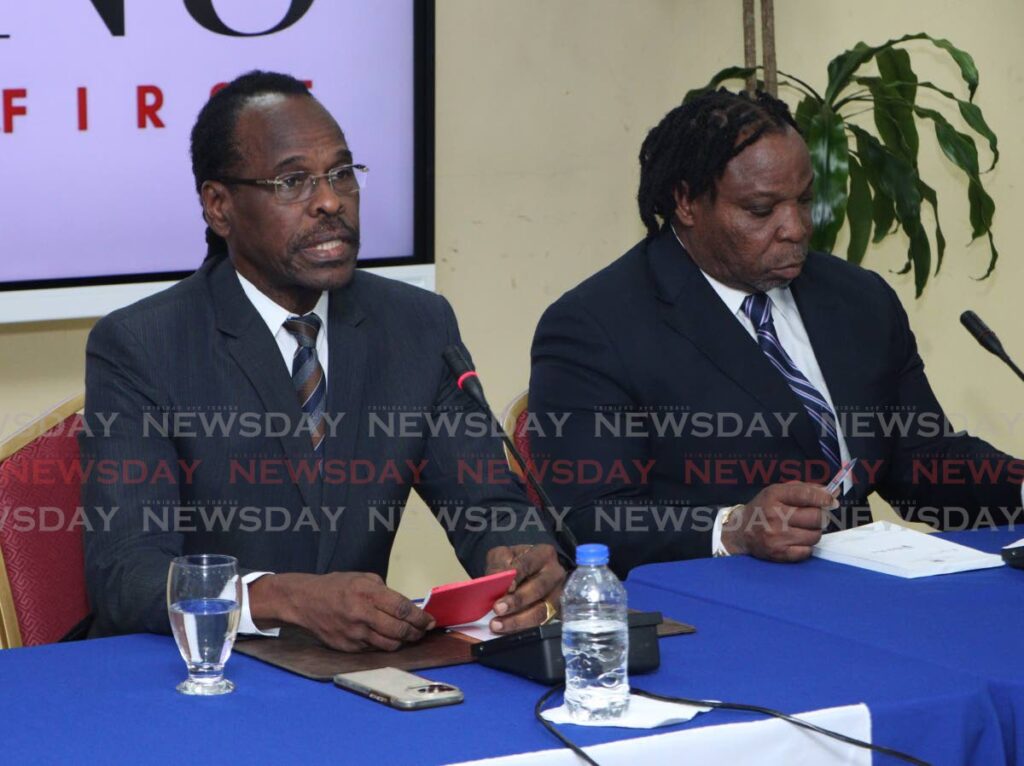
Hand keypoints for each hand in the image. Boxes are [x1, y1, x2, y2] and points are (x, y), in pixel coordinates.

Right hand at [249, 571, 434, 651]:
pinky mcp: (347, 647)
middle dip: (416, 632)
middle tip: (422, 630)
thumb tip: (407, 607)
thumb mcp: (362, 578)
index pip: (402, 609)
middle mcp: (361, 614)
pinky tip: (387, 638)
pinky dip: (384, 644)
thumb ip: (385, 592)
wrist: (305, 601)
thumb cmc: (337, 586)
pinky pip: (374, 649)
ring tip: (408, 636)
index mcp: (367, 592)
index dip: (420, 617)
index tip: (430, 621)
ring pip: (389, 644)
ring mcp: (354, 633)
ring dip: (403, 641)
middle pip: (399, 630)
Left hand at [484, 544, 565, 633]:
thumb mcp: (504, 555)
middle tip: (497, 608)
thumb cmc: (516, 563)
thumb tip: (495, 579)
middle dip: (517, 600)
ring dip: (518, 621)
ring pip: (541, 611)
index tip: (506, 586)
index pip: (529, 563)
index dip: (517, 575)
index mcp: (543, 554)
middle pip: (539, 588)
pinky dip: (522, 630)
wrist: (531, 573)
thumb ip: (498, 564)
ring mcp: (558, 595)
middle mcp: (555, 574)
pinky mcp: (556, 614)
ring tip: (497, 625)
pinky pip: (541, 625)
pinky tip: (507, 632)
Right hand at [721, 482, 837, 561]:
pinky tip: (797, 540)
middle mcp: (775, 516)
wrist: (741, 531)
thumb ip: (804, 489)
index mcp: (774, 496)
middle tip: (816, 517)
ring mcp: (777, 536)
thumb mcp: (778, 492)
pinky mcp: (779, 553)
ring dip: (813, 532)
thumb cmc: (763, 508)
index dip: (823, 498)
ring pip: (814, 535)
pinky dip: (806, 546)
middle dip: (821, 516)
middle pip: (816, 517)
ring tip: (803, 529)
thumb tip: (831, 493)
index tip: (831, 501)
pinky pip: (807, 551)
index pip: (805, 495)